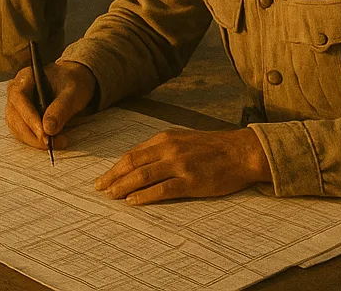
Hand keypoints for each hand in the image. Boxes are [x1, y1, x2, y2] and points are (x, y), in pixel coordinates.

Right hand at [5, 60, 95, 150]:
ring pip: (17, 128)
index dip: (29, 117)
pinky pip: (22, 133)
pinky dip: (35, 141)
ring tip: (58, 142)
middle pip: (15, 116)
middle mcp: (15, 91)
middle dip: (33, 134)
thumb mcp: (72, 92)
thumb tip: (48, 129)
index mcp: (25, 77)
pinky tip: (52, 141)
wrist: (71, 85)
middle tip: (53, 144)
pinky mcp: (20, 118)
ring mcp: (16, 106)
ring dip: (34, 140)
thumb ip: (61, 108)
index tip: (44, 134)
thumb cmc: (71, 83)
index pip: (19, 98)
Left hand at [96, 127, 270, 203]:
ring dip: (123, 187)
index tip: (103, 178)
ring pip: (142, 176)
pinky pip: (162, 190)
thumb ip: (160, 148)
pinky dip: (144, 196)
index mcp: (164, 139)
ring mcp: (179, 165)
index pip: (132, 154)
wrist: (241, 152)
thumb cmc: (211, 147)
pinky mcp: (191, 182)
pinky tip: (132, 202)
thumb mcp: (182, 139)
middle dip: (113, 177)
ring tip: (111, 196)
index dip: (115, 167)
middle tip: (100, 188)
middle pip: (132, 164)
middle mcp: (168, 149)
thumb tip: (137, 161)